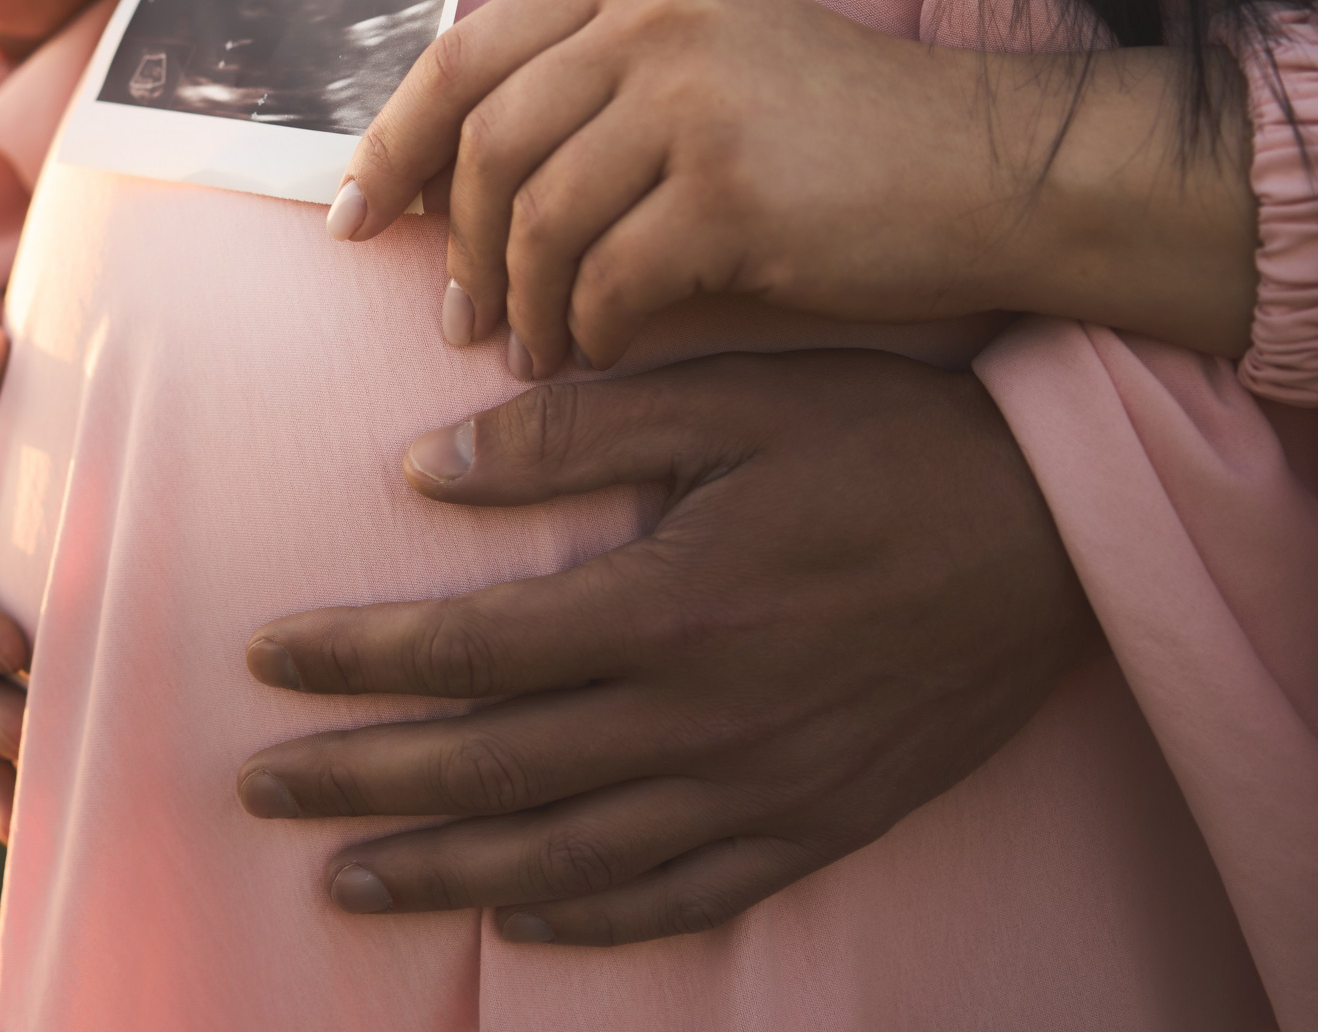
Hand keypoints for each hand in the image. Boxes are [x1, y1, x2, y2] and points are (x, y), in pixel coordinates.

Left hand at [235, 350, 1100, 944]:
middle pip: (491, 768)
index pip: (468, 650)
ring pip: (567, 853)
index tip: (263, 663)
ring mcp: (762, 789)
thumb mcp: (726, 402)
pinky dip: (590, 915)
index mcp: (667, 608)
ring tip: (345, 879)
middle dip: (361, 781)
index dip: (354, 663)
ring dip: (443, 869)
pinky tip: (519, 915)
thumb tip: (421, 467)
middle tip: (258, 789)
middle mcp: (702, 720)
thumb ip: (567, 435)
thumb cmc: (885, 442)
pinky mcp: (818, 823)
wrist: (1060, 532)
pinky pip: (684, 896)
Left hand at [332, 0, 1255, 372]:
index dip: (390, 145)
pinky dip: (586, 329)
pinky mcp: (733, 190)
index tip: (352, 219)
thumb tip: (430, 180)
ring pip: (535, 219)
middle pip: (483, 144)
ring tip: (526, 351)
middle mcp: (651, 23)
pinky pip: (608, 280)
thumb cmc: (830, 138)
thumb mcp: (697, 65)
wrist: (986, 169)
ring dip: (517, 303)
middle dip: (446, 244)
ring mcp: (693, 100)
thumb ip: (577, 91)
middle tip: (449, 319)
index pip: (458, 58)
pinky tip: (596, 352)